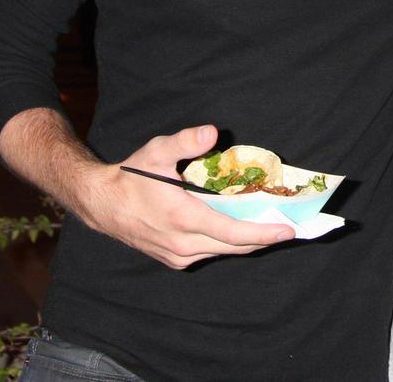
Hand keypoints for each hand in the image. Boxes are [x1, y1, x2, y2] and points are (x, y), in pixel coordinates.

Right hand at [81, 124, 295, 268]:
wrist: (102, 204)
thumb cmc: (132, 175)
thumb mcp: (157, 151)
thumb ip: (186, 142)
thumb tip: (213, 132)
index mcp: (184, 218)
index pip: (233, 233)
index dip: (263, 233)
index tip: (287, 230)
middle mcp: (183, 244)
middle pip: (234, 247)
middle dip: (264, 238)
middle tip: (290, 227)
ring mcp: (178, 256)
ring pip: (223, 251)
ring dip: (247, 241)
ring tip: (271, 225)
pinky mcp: (174, 260)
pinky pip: (209, 253)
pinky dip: (228, 243)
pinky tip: (240, 229)